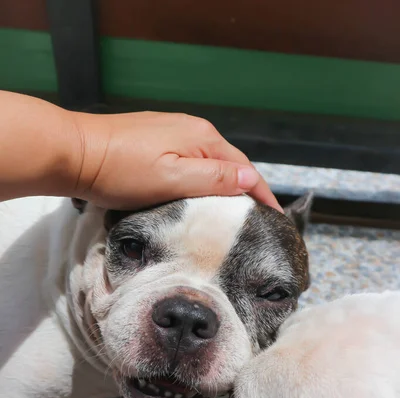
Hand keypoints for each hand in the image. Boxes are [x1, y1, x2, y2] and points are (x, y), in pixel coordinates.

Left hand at [71, 110, 281, 210]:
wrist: (75, 153)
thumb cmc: (121, 171)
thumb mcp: (173, 179)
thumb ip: (214, 178)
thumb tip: (252, 178)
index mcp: (203, 139)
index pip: (244, 169)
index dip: (262, 194)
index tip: (276, 217)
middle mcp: (193, 130)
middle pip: (229, 164)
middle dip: (245, 189)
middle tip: (257, 219)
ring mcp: (172, 132)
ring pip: (209, 163)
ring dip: (224, 185)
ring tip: (233, 210)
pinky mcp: (155, 140)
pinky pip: (190, 161)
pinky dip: (202, 179)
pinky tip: (200, 193)